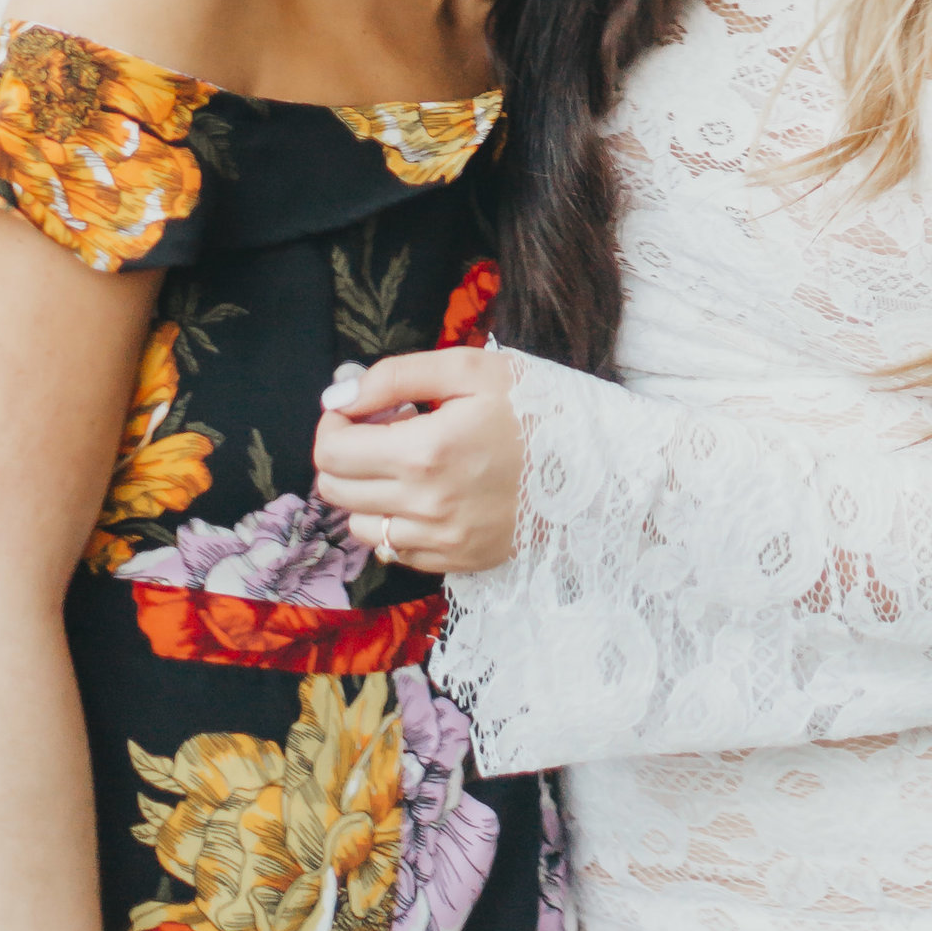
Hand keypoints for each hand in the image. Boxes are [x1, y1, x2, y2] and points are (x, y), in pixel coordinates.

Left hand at [315, 350, 523, 572]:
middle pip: (336, 491)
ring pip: (360, 526)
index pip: (331, 452)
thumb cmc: (536, 407)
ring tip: (409, 464)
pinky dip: (397, 522)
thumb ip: (395, 376)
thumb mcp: (471, 369)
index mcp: (424, 452)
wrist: (599, 466)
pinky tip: (430, 494)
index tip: (359, 410)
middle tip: (383, 431)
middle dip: (344, 455)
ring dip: (368, 493)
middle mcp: (425, 505)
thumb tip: (337, 395)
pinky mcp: (457, 561)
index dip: (333, 424)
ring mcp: (441, 540)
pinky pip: (397, 550)